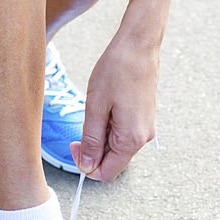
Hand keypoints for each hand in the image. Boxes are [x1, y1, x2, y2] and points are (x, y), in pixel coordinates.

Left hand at [72, 30, 158, 181]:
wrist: (139, 46)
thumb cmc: (117, 70)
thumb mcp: (95, 107)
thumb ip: (90, 140)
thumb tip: (86, 166)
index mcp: (131, 139)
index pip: (106, 173)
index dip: (85, 165)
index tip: (73, 144)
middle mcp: (143, 138)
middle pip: (112, 161)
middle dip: (92, 149)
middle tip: (82, 121)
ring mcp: (146, 129)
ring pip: (116, 148)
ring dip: (100, 136)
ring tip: (97, 108)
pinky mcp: (144, 119)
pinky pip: (123, 134)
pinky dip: (110, 127)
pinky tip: (107, 106)